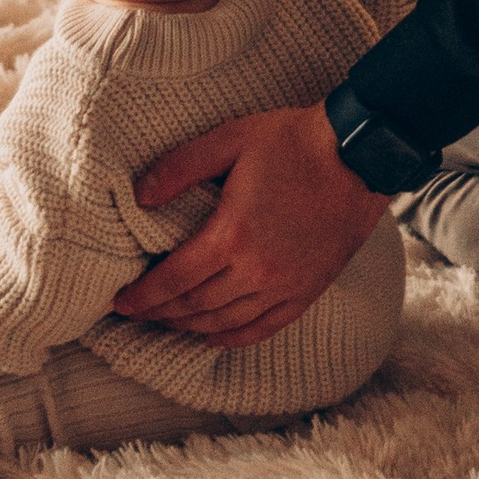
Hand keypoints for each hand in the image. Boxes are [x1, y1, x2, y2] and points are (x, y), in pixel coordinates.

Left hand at [113, 103, 386, 344]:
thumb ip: (181, 167)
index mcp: (231, 236)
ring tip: (168, 324)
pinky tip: (214, 337)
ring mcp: (284, 286)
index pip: (173, 280)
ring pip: (224, 322)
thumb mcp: (231, 139)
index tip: (119, 303)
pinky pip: (263, 328)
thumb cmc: (294, 143)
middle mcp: (255, 271)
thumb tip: (140, 195)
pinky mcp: (307, 290)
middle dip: (160, 314)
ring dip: (190, 327)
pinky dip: (233, 338)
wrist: (359, 156)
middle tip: (137, 314)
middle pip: (195, 306)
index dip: (143, 296)